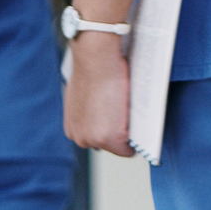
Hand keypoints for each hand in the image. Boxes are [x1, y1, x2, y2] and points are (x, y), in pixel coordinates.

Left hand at [63, 37, 133, 156]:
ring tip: (125, 108)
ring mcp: (95, 141)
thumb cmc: (91, 70)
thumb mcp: (84, 97)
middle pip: (110, 146)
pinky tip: (132, 114)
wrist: (95, 60)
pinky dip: (137, 137)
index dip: (112, 129)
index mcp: (73, 130)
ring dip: (128, 131)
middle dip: (120, 131)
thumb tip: (102, 113)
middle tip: (123, 109)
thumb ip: (90, 112)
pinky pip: (130, 149)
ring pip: (121, 147)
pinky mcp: (110, 138)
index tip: (118, 118)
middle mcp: (81, 139)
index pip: (98, 140)